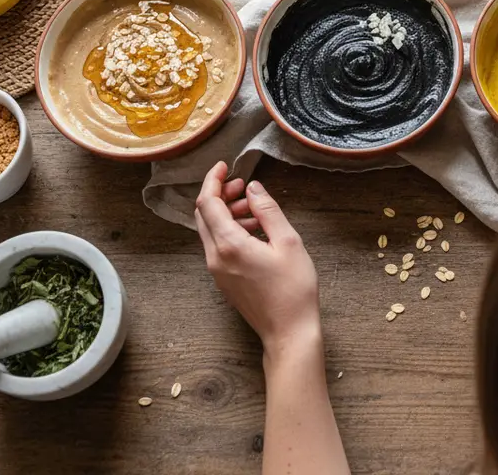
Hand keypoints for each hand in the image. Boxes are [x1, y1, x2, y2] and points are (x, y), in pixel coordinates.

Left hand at [195, 162, 321, 354]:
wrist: (288, 331)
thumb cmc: (293, 288)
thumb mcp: (288, 241)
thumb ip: (268, 210)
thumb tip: (254, 188)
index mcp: (229, 245)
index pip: (208, 203)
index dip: (213, 180)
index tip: (224, 166)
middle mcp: (215, 257)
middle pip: (204, 216)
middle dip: (220, 195)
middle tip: (243, 185)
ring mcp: (217, 271)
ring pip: (210, 231)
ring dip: (227, 213)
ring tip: (256, 209)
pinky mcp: (224, 280)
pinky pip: (218, 246)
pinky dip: (230, 230)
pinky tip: (255, 230)